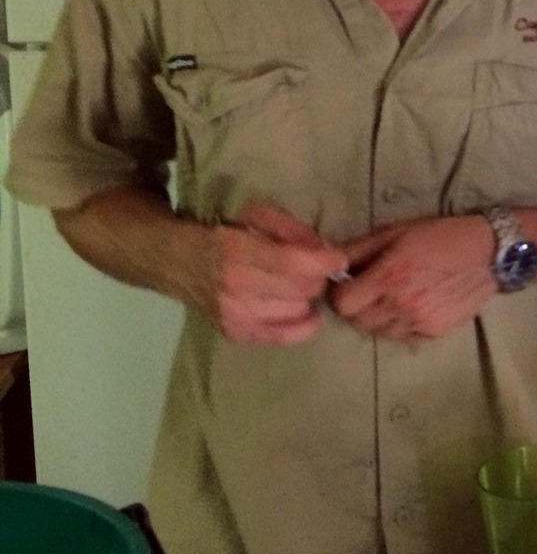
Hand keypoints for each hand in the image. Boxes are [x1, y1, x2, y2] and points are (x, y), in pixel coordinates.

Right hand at [203, 204, 348, 345]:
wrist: (179, 263)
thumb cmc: (225, 234)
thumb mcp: (256, 216)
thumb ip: (293, 230)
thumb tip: (326, 251)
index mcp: (239, 253)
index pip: (293, 265)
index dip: (324, 263)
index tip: (340, 259)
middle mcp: (236, 288)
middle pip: (303, 290)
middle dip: (316, 277)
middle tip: (312, 269)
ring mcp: (235, 315)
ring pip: (298, 311)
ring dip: (306, 298)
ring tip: (298, 286)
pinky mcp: (237, 333)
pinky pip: (285, 337)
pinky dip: (302, 324)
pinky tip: (303, 311)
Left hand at [330, 215, 498, 343]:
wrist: (489, 253)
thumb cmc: (440, 236)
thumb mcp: (395, 232)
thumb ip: (359, 248)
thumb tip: (331, 262)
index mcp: (387, 276)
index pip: (342, 303)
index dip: (341, 293)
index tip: (350, 283)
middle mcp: (400, 304)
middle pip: (357, 321)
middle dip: (358, 306)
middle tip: (371, 290)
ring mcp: (418, 322)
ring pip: (379, 331)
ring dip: (379, 317)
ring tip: (394, 299)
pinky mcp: (434, 332)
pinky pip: (403, 338)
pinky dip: (401, 327)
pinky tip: (413, 308)